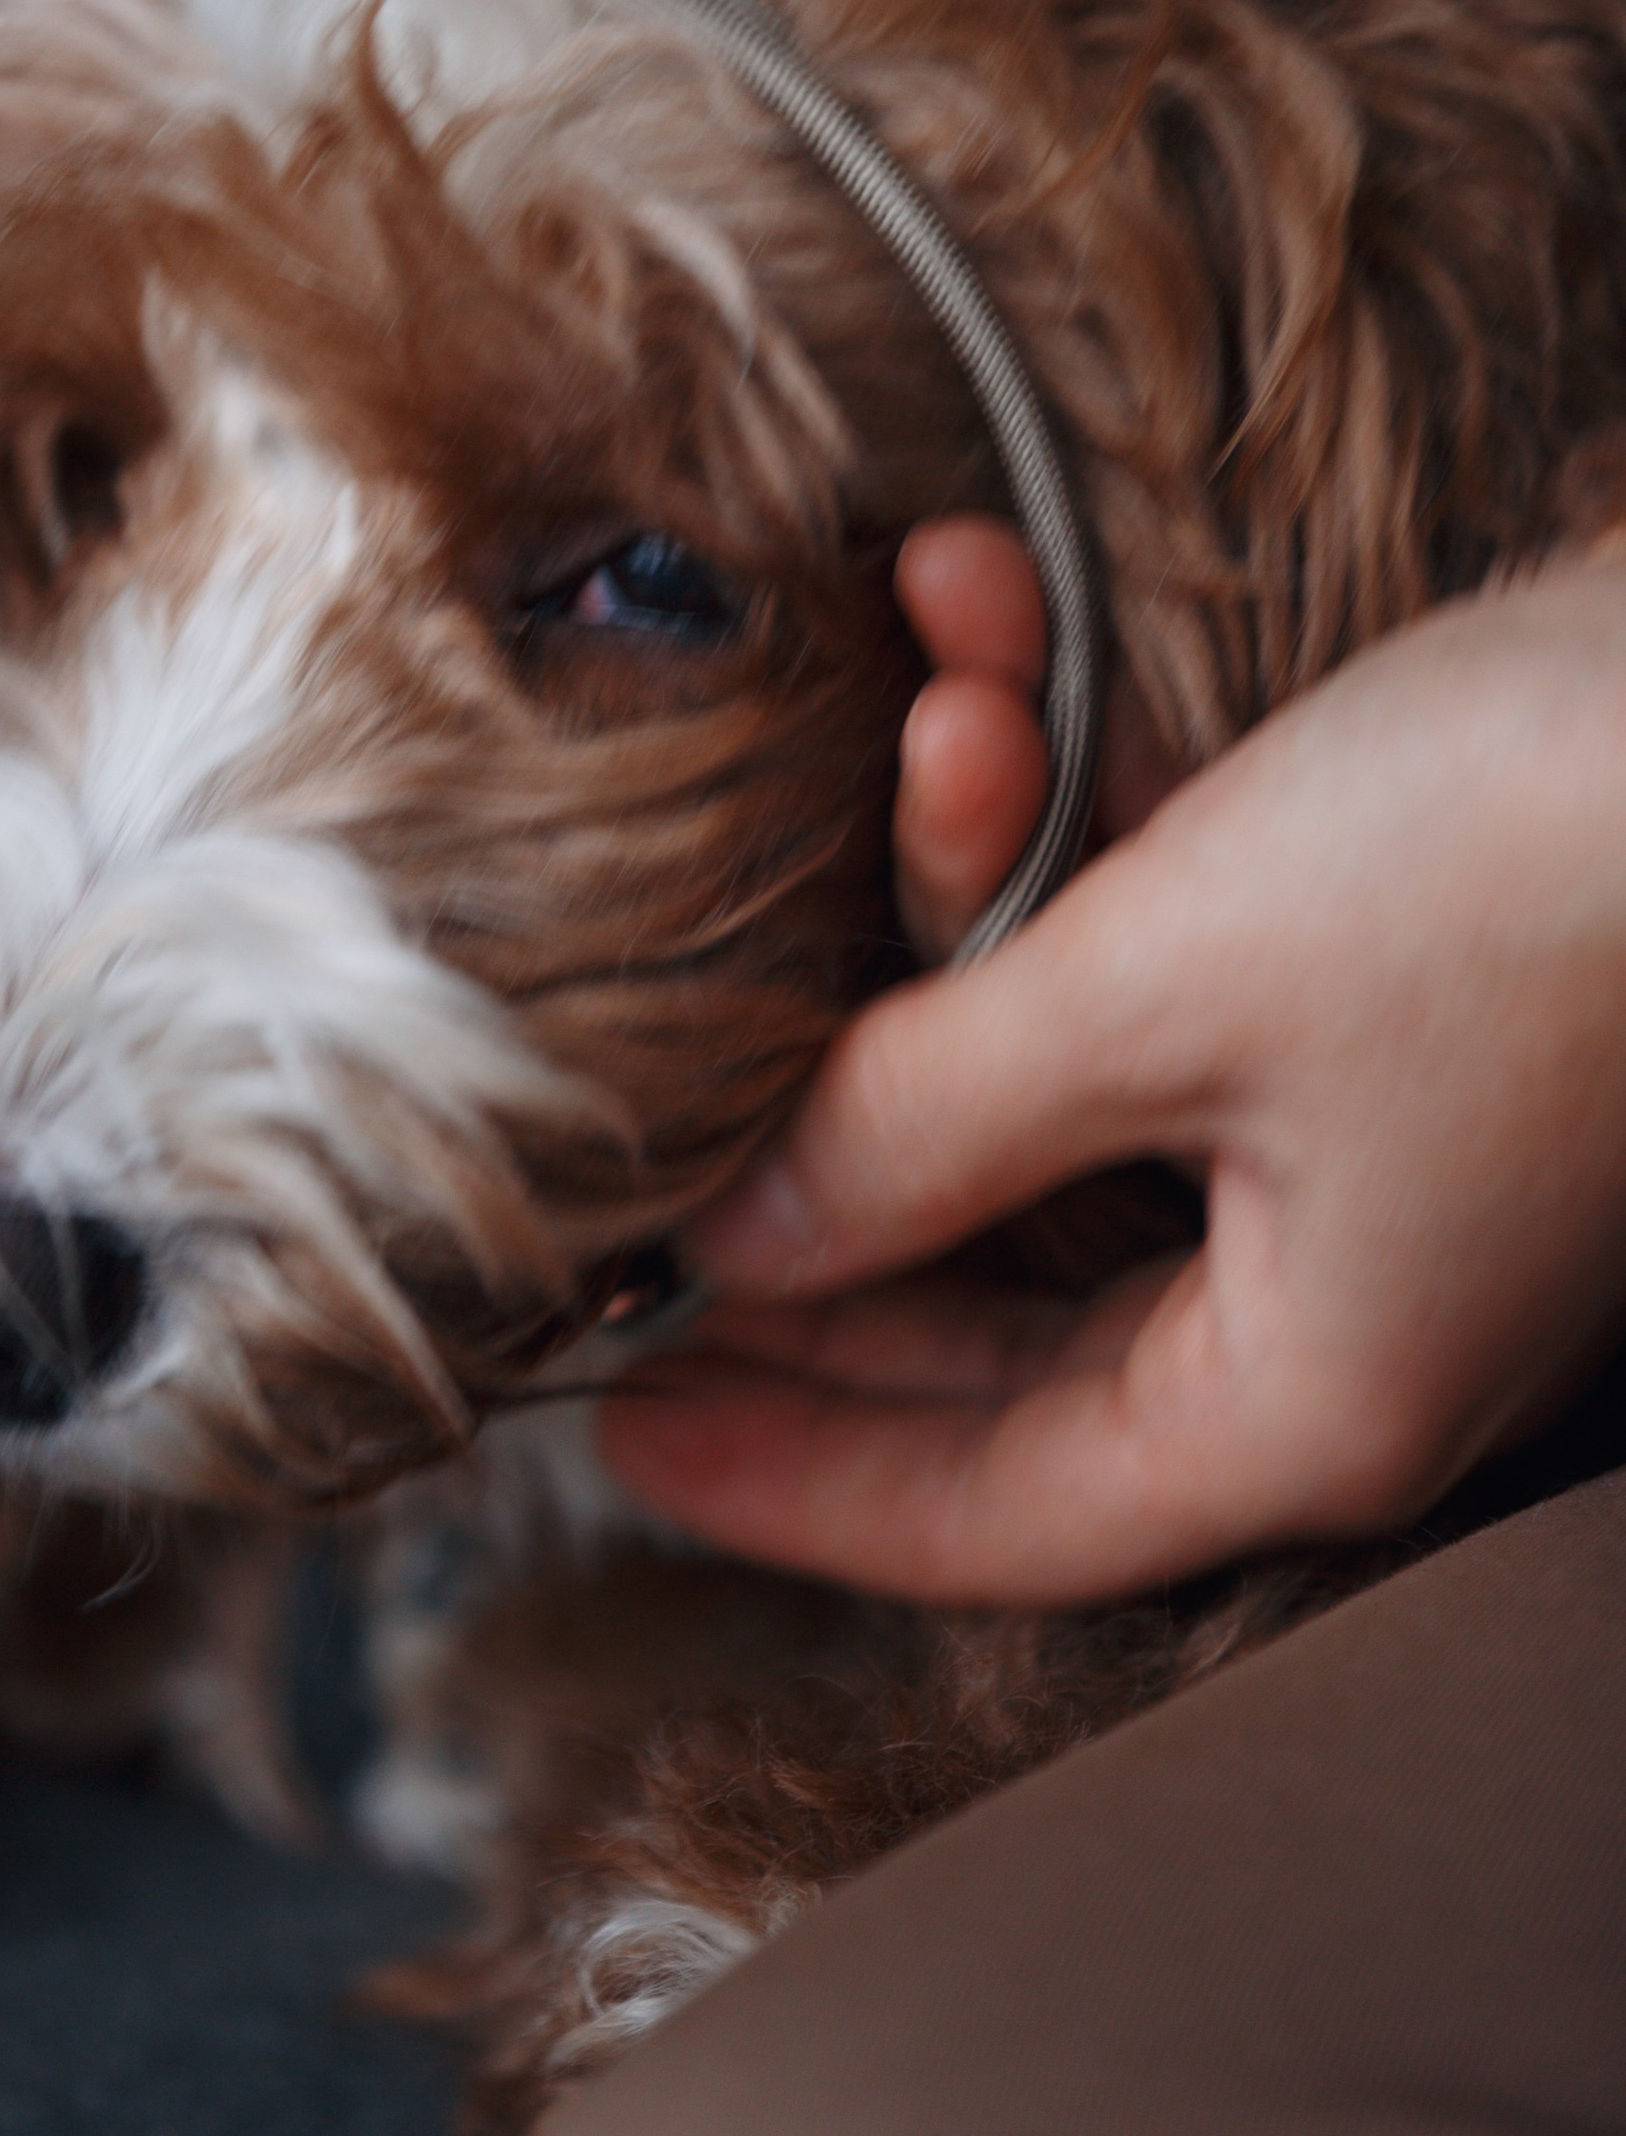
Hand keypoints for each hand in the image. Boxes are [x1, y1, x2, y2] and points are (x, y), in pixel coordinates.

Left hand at [608, 542, 1625, 1598]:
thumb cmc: (1527, 860)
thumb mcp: (1159, 989)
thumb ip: (917, 1125)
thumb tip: (736, 1239)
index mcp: (1300, 1392)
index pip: (979, 1505)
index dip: (781, 1471)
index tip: (608, 1419)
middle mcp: (1339, 1305)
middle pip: (994, 1308)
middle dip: (830, 1152)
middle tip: (640, 1132)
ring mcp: (1372, 1153)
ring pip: (1060, 1086)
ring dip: (955, 885)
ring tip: (913, 705)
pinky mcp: (1381, 995)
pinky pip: (1149, 955)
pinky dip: (1060, 815)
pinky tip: (979, 629)